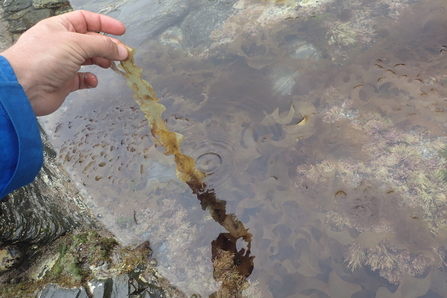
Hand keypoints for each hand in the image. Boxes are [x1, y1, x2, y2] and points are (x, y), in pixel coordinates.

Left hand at [1, 10, 127, 115]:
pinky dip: (90, 80)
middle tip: (122, 54)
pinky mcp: (64, 82)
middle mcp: (61, 44)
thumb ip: (102, 45)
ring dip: (102, 62)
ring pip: (89, 60)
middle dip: (107, 46)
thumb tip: (122, 50)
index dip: (105, 24)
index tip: (122, 31)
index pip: (86, 20)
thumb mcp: (76, 44)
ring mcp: (63, 63)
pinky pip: (82, 79)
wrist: (24, 88)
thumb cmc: (43, 59)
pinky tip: (92, 81)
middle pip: (91, 41)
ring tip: (111, 66)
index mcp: (60, 27)